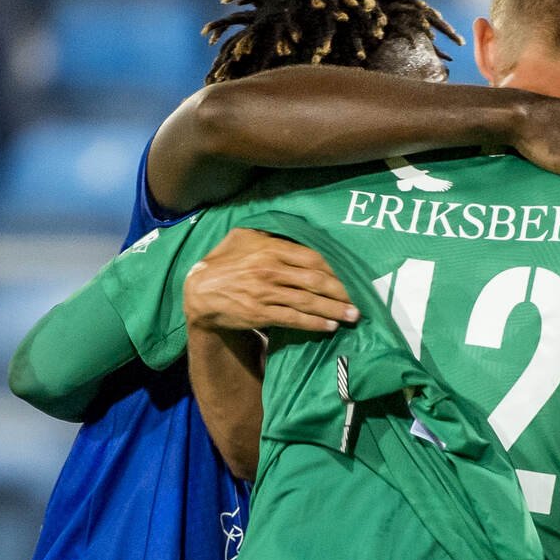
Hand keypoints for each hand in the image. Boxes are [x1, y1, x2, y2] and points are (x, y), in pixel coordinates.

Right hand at [183, 229, 357, 333]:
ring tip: (352, 316)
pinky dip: (314, 323)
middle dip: (341, 292)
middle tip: (359, 300)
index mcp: (270, 248)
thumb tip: (297, 234)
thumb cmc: (225, 262)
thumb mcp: (242, 238)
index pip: (312, 258)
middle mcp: (271, 269)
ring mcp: (266, 292)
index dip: (335, 270)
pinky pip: (294, 319)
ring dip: (334, 310)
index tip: (352, 278)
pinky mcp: (261, 313)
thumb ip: (270, 236)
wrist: (200, 292)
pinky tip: (330, 326)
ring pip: (308, 301)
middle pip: (316, 280)